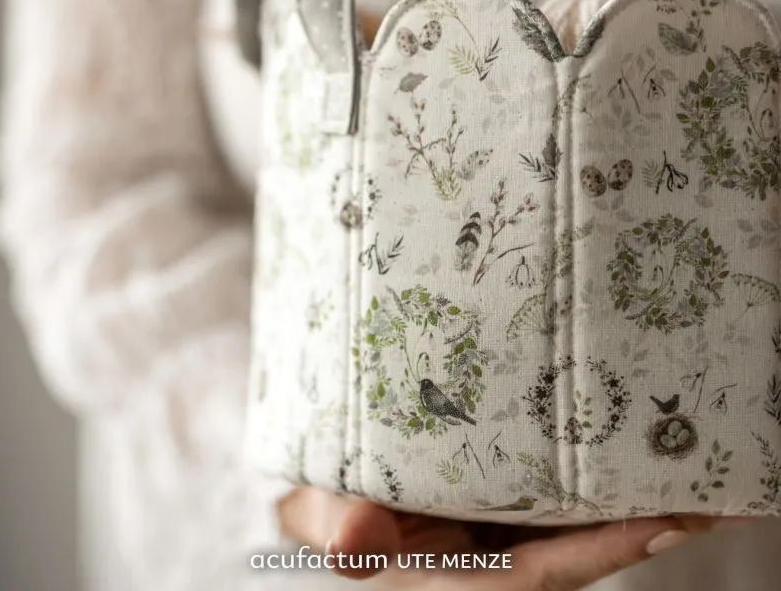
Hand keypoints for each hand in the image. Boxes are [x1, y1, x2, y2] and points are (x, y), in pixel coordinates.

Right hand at [279, 487, 750, 589]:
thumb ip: (329, 522)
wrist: (331, 497)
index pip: (536, 572)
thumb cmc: (323, 506)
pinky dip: (601, 481)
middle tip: (710, 486)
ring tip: (691, 461)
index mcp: (450, 578)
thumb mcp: (317, 510)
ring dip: (635, 501)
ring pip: (577, 524)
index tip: (660, 522)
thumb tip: (355, 534)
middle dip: (643, 523)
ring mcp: (501, 534)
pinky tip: (632, 450)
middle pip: (578, 548)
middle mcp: (490, 563)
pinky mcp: (505, 507)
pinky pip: (560, 498)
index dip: (598, 551)